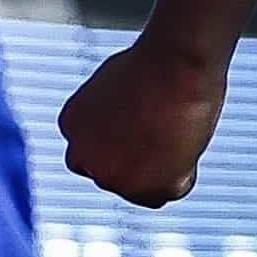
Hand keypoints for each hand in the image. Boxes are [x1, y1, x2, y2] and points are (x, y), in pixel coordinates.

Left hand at [57, 34, 231, 207]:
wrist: (176, 66)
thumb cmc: (153, 66)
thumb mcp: (112, 88)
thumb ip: (109, 117)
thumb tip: (123, 130)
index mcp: (71, 124)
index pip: (89, 154)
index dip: (116, 149)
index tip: (135, 142)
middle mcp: (84, 155)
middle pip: (111, 175)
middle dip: (134, 165)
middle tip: (162, 142)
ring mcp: (110, 176)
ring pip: (140, 189)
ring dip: (160, 172)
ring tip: (176, 134)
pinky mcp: (143, 189)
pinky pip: (172, 190)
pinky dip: (184, 173)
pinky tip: (185, 142)